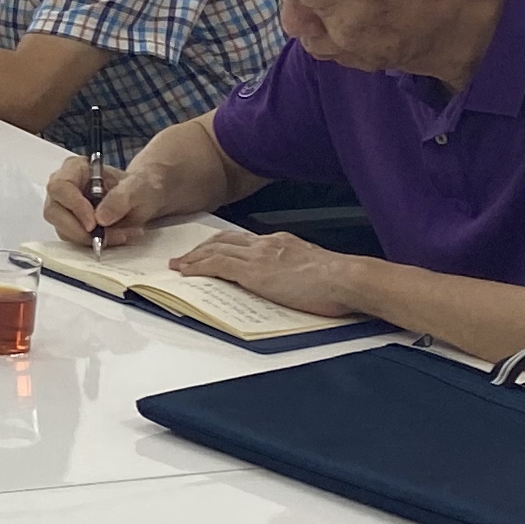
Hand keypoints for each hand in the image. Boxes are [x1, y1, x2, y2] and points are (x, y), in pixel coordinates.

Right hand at [44, 154, 156, 251]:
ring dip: (88, 239)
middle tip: (105, 237)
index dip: (74, 207)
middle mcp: (65, 187)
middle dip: (79, 230)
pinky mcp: (71, 224)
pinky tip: (113, 237)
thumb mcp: (139, 187)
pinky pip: (73, 239)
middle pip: (54, 211)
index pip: (60, 187)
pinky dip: (92, 243)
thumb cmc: (140, 184)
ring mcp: (65, 207)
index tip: (93, 224)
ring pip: (62, 229)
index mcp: (76, 168)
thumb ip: (121, 198)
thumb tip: (100, 218)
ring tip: (119, 235)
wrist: (145, 196)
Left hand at [166, 227, 368, 318]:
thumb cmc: (338, 281)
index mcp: (280, 243)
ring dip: (193, 258)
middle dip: (201, 248)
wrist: (345, 278)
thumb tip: (289, 282)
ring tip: (179, 266)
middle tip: (185, 256)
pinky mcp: (254, 272)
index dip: (223, 245)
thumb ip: (295, 270)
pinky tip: (187, 272)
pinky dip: (198, 267)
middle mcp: (266, 244)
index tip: (211, 250)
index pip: (243, 240)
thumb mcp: (312, 269)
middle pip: (224, 240)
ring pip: (215, 251)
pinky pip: (217, 265)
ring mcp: (258, 257)